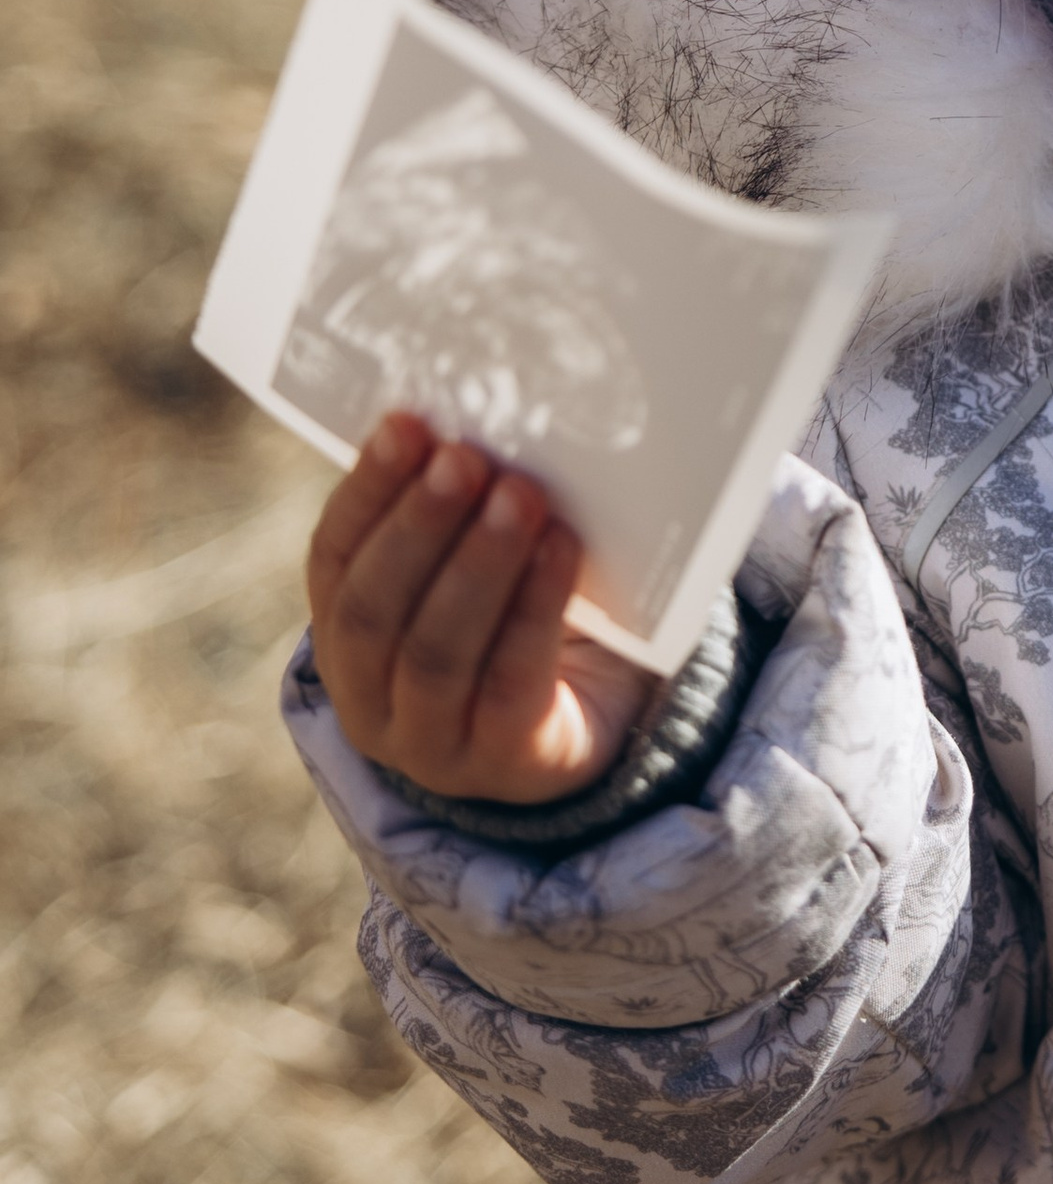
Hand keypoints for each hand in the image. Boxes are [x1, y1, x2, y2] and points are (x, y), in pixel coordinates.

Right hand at [307, 412, 652, 805]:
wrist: (588, 730)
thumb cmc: (518, 629)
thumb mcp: (472, 571)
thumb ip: (459, 513)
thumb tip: (475, 420)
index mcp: (344, 641)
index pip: (334, 560)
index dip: (366, 491)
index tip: (406, 424)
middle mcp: (370, 701)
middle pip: (376, 609)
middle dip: (420, 525)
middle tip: (466, 459)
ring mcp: (430, 744)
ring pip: (435, 650)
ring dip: (478, 563)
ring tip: (519, 496)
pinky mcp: (504, 763)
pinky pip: (510, 682)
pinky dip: (533, 609)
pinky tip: (558, 550)